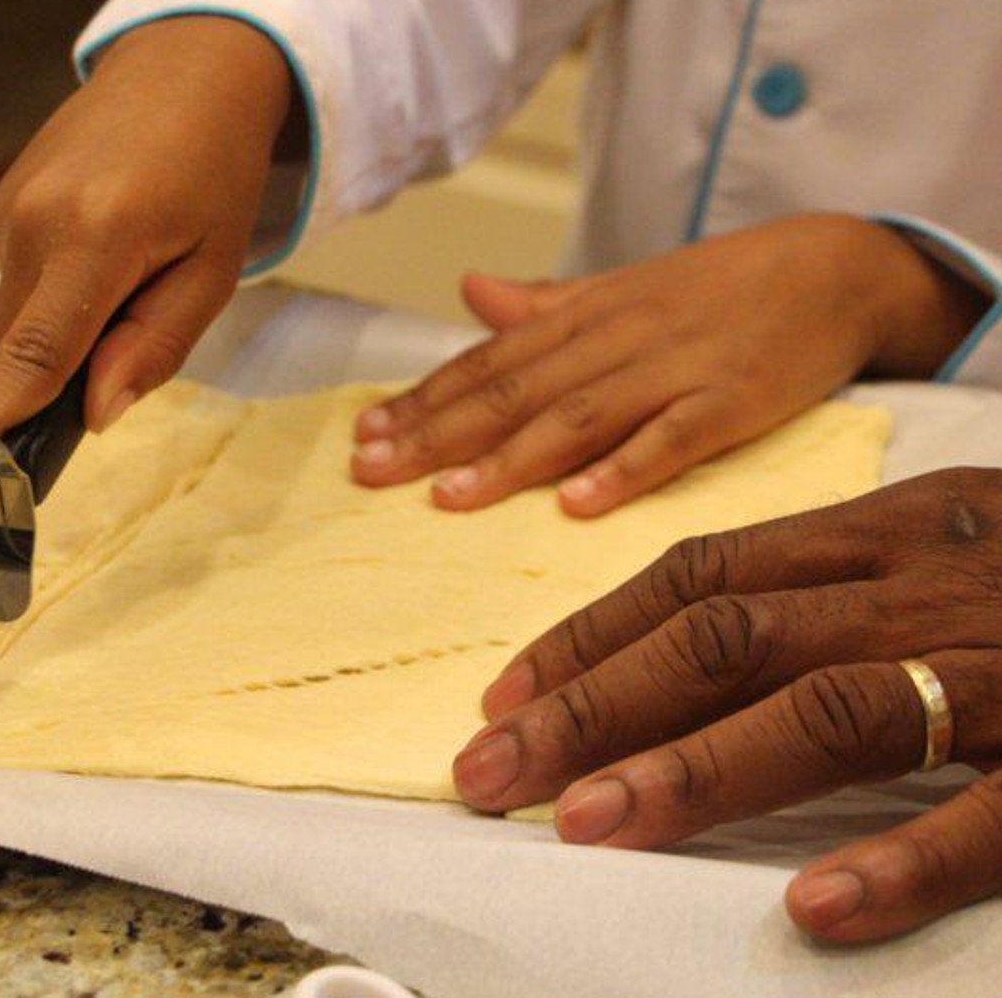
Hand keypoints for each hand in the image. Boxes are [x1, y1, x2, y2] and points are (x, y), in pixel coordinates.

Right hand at [0, 15, 293, 436]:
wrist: (184, 71)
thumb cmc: (216, 174)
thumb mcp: (213, 271)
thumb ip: (152, 346)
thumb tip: (91, 416)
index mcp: (95, 237)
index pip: (31, 353)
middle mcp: (32, 221)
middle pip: (13, 352)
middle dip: (48, 386)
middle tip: (117, 365)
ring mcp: (5, 209)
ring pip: (11, 323)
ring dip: (54, 337)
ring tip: (127, 281)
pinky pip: (15, 286)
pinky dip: (50, 298)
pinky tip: (99, 255)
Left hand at [351, 214, 986, 514]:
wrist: (835, 266)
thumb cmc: (717, 288)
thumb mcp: (623, 287)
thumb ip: (544, 303)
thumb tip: (469, 289)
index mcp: (584, 314)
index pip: (487, 362)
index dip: (422, 400)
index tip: (362, 437)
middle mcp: (616, 338)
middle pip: (514, 391)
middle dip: (436, 433)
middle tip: (370, 472)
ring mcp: (675, 369)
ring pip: (578, 415)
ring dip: (509, 458)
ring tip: (447, 498)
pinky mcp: (734, 400)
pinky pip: (673, 438)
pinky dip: (625, 470)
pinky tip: (576, 505)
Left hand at [452, 467, 1001, 942]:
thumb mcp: (945, 544)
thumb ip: (831, 578)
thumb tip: (690, 636)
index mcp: (892, 526)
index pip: (701, 571)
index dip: (591, 635)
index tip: (505, 696)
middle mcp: (936, 579)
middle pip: (728, 635)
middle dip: (593, 704)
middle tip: (488, 774)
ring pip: (830, 707)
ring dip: (696, 771)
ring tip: (585, 827)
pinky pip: (998, 814)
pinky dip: (904, 861)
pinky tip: (814, 912)